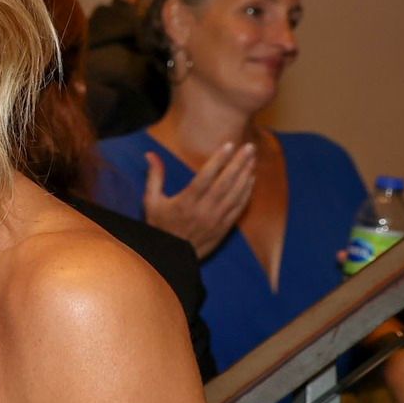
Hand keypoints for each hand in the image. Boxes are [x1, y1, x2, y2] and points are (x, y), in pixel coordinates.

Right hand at [142, 142, 255, 258]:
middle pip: (225, 183)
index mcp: (185, 202)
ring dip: (245, 175)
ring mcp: (216, 220)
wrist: (170, 257)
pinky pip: (239, 207)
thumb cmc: (159, 226)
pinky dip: (247, 192)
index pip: (205, 177)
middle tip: (249, 147)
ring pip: (235, 194)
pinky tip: (251, 179)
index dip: (218, 160)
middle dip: (238, 163)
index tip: (229, 145)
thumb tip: (151, 154)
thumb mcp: (151, 201)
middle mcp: (203, 211)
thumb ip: (154, 176)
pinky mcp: (224, 228)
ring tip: (252, 158)